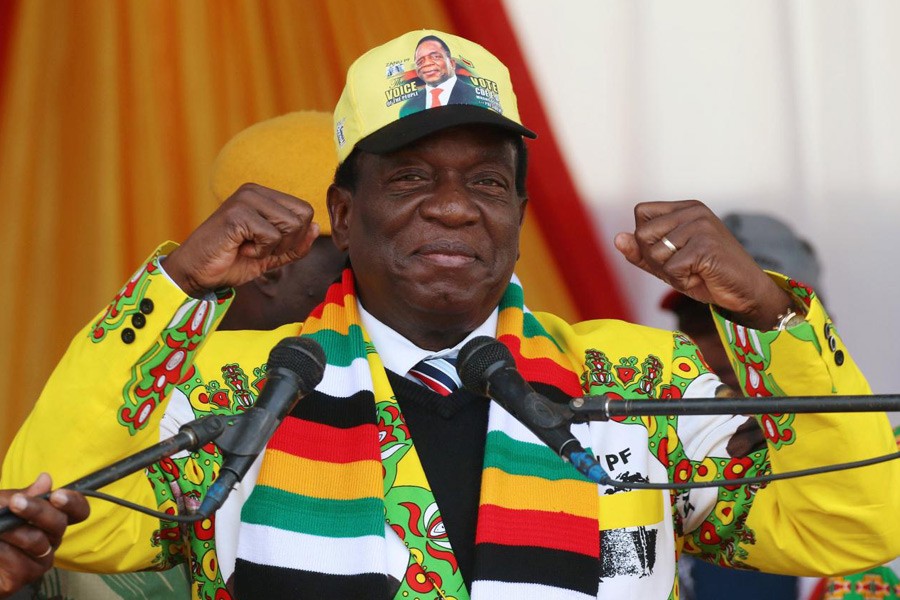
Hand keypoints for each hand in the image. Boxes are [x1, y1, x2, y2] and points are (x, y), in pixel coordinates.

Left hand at [0, 473, 89, 597]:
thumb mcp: (2, 503)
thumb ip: (24, 494)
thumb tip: (46, 479)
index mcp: (51, 518)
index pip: (78, 511)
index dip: (73, 502)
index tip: (56, 495)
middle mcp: (50, 538)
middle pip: (60, 524)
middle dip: (38, 511)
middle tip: (16, 502)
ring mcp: (40, 559)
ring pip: (39, 543)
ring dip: (13, 531)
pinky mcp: (24, 576)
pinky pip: (21, 563)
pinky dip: (4, 551)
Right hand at [164, 183, 320, 296]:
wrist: (196, 273)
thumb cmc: (231, 261)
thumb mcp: (272, 255)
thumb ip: (295, 244)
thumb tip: (316, 227)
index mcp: (263, 195)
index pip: (304, 211)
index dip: (296, 237)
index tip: (270, 247)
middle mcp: (254, 191)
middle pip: (303, 217)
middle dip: (288, 243)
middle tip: (260, 249)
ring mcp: (245, 199)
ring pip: (291, 225)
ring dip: (273, 247)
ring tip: (249, 247)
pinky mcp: (237, 213)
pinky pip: (272, 236)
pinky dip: (260, 251)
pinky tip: (239, 249)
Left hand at [614, 200, 794, 329]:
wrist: (746, 292)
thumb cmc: (706, 276)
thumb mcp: (667, 264)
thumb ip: (640, 252)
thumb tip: (617, 238)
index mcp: (684, 208)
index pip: (641, 213)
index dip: (646, 240)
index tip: (671, 252)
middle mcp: (693, 211)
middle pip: (642, 234)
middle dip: (656, 259)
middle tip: (684, 266)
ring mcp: (701, 226)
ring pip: (655, 253)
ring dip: (671, 273)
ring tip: (696, 271)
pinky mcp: (705, 245)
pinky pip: (672, 269)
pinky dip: (682, 281)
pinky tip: (702, 277)